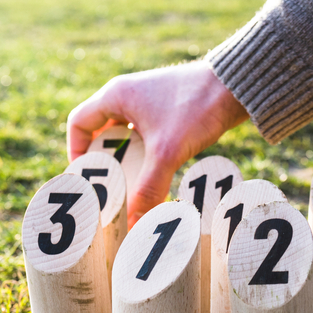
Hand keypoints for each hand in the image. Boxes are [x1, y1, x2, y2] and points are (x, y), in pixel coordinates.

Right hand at [67, 60, 248, 226]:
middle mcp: (128, 95)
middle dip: (105, 162)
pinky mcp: (168, 109)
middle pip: (101, 132)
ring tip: (133, 186)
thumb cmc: (196, 108)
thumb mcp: (168, 153)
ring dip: (128, 160)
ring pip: (126, 135)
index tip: (87, 177)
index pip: (78, 123)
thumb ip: (149, 189)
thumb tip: (135, 224)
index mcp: (116, 96)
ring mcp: (149, 101)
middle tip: (110, 188)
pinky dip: (147, 155)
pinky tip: (158, 174)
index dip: (76, 152)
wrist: (236, 88)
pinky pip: (147, 136)